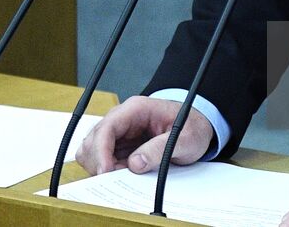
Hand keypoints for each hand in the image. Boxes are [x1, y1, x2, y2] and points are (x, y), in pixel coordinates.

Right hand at [75, 95, 214, 175]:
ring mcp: (119, 132)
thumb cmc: (191, 127)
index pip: (107, 127)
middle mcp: (122, 118)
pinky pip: (101, 158)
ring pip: (91, 150)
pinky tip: (121, 176)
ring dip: (101, 166)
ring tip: (121, 177)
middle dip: (100, 162)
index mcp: (136, 109)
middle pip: (93, 140)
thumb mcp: (184, 139)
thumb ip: (160, 149)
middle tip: (117, 179)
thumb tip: (135, 164)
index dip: (101, 151)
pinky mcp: (119, 145)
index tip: (106, 172)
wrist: (197, 127)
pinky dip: (105, 169)